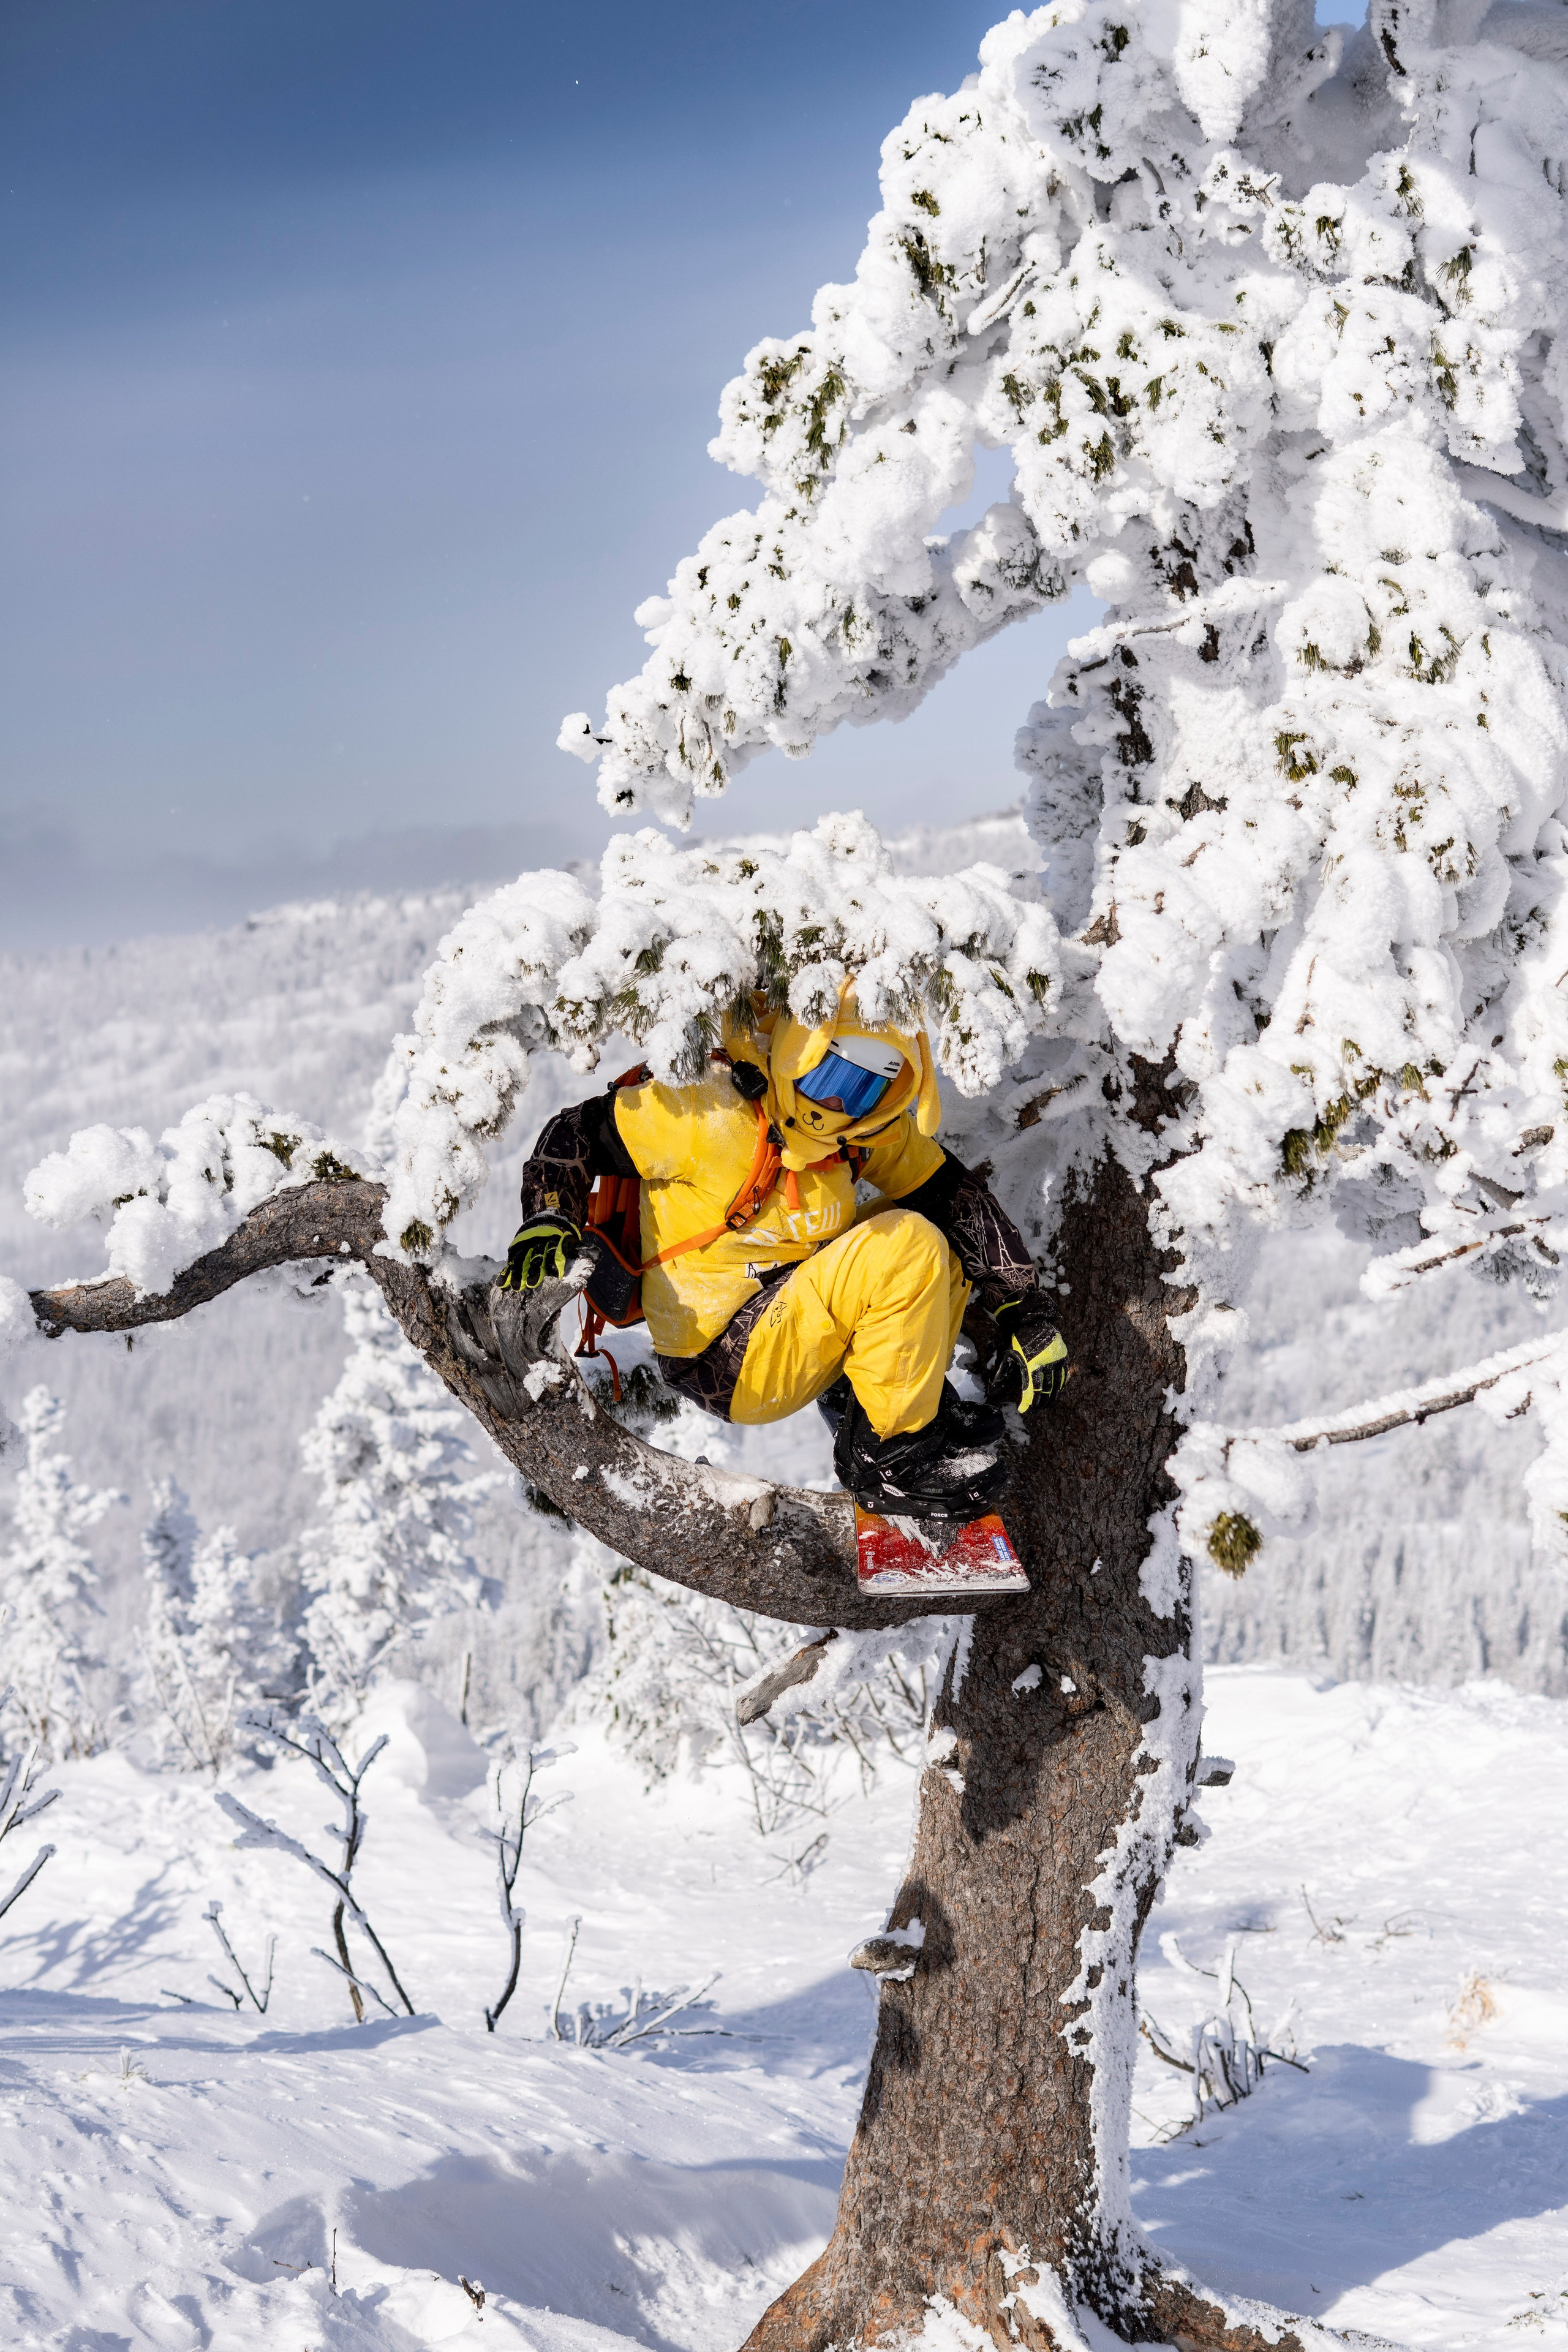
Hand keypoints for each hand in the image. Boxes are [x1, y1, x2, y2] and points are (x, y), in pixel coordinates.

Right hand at [499, 1215, 582, 1290]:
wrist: (548, 1214)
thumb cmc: (564, 1234)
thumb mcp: (575, 1239)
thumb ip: (583, 1250)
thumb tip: (595, 1256)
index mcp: (555, 1240)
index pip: (556, 1251)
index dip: (555, 1261)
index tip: (554, 1272)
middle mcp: (540, 1243)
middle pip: (537, 1257)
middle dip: (534, 1270)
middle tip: (532, 1283)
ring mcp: (527, 1245)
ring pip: (522, 1260)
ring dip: (519, 1274)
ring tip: (515, 1287)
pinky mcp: (517, 1249)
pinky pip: (511, 1261)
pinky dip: (506, 1272)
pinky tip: (501, 1283)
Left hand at [987, 1295, 1068, 1413]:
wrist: (1031, 1319)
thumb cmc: (1017, 1339)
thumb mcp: (1009, 1356)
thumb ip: (1003, 1374)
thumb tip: (993, 1390)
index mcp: (1032, 1365)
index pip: (1032, 1390)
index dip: (1028, 1402)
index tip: (1023, 1409)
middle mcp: (1047, 1364)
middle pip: (1046, 1390)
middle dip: (1041, 1402)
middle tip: (1035, 1409)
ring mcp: (1057, 1359)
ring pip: (1057, 1385)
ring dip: (1051, 1397)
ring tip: (1045, 1404)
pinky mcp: (1063, 1355)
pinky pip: (1063, 1375)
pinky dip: (1060, 1386)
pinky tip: (1055, 1392)